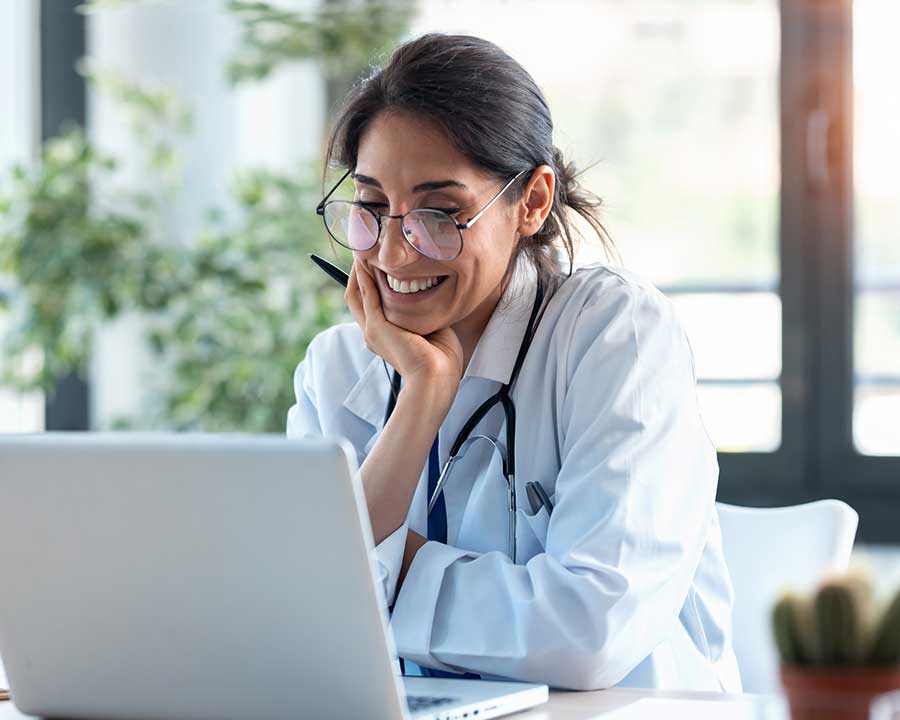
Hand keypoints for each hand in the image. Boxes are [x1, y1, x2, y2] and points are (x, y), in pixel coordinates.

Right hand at [346, 261, 463, 393]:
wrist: (437, 378)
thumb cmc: (440, 360)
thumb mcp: (430, 328)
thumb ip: (423, 312)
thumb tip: (431, 293)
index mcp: (383, 336)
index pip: (367, 303)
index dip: (367, 282)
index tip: (375, 261)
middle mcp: (372, 333)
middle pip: (354, 295)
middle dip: (357, 271)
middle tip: (365, 249)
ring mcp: (371, 330)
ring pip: (356, 292)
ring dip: (358, 270)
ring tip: (364, 249)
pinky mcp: (377, 327)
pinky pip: (367, 294)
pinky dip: (365, 276)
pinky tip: (368, 261)